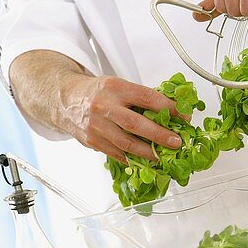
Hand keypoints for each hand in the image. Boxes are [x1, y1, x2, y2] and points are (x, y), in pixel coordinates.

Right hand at [58, 73, 183, 162]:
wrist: (64, 98)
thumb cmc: (98, 93)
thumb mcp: (118, 86)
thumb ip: (141, 99)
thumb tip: (172, 113)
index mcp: (115, 87)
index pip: (146, 97)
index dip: (168, 108)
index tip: (184, 116)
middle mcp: (104, 106)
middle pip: (135, 123)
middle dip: (160, 135)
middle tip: (177, 142)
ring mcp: (96, 125)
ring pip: (126, 143)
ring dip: (149, 153)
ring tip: (163, 156)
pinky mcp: (92, 140)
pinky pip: (117, 154)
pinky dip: (133, 159)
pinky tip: (146, 161)